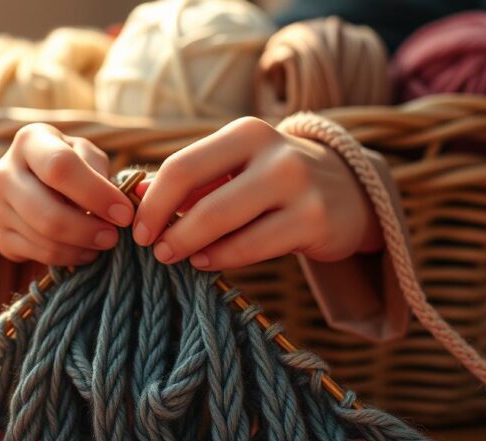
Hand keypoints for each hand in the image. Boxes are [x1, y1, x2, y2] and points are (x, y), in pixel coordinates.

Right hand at [0, 123, 132, 265]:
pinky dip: (67, 258)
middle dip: (88, 230)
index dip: (96, 195)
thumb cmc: (71, 166)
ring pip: (44, 238)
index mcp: (29, 141)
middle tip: (113, 237)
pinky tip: (83, 250)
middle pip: (48, 212)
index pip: (61, 168)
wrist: (34, 184)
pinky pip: (37, 254)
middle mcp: (3, 172)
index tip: (123, 214)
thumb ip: (100, 173)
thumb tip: (113, 209)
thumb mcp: (87, 156)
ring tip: (101, 243)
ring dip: (81, 247)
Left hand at [132, 117, 382, 270]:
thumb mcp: (234, 168)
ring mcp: (297, 186)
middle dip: (167, 229)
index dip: (152, 202)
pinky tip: (205, 262)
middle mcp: (274, 153)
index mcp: (245, 133)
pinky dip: (220, 258)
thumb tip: (138, 194)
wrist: (348, 190)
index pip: (182, 166)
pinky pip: (252, 247)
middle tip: (153, 250)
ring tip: (174, 256)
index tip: (137, 228)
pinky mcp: (314, 220)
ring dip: (189, 246)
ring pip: (224, 224)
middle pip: (201, 198)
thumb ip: (190, 179)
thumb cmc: (273, 180)